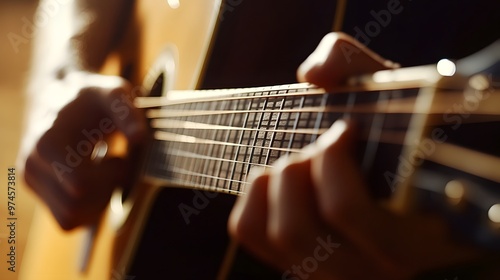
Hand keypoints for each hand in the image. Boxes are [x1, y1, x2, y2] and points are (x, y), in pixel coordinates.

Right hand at [22, 72, 146, 229]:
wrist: (62, 97)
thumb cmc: (92, 97)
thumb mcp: (114, 95)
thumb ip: (129, 114)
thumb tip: (140, 138)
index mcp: (47, 143)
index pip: (81, 185)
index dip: (110, 177)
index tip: (119, 157)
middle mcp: (32, 165)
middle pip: (77, 205)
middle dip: (105, 189)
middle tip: (115, 164)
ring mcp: (31, 180)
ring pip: (70, 218)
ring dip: (97, 201)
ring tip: (103, 171)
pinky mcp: (37, 190)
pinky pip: (66, 219)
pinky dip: (87, 208)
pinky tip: (93, 180)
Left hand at [228, 33, 481, 278]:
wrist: (395, 176)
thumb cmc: (394, 136)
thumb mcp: (390, 94)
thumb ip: (356, 64)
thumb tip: (315, 75)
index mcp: (407, 234)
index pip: (344, 209)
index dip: (331, 159)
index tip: (345, 127)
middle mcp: (368, 266)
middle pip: (294, 228)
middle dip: (297, 169)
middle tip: (321, 145)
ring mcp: (331, 270)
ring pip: (273, 234)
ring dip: (278, 181)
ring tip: (303, 161)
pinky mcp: (297, 261)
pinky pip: (249, 231)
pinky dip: (254, 193)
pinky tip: (282, 177)